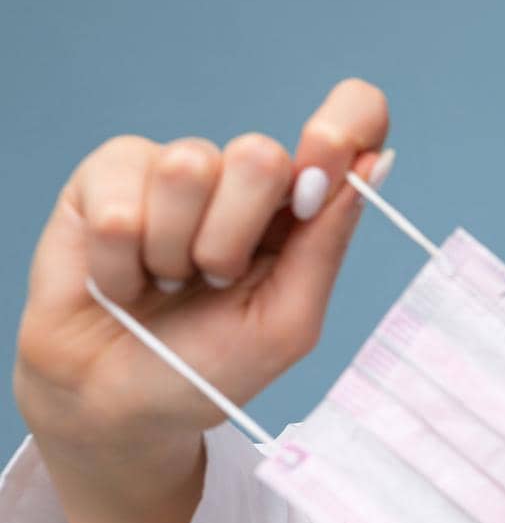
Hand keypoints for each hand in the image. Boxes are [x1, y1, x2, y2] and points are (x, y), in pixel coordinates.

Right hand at [14, 78, 391, 453]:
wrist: (115, 402)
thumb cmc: (208, 367)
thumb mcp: (286, 322)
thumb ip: (326, 244)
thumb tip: (377, 161)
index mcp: (306, 210)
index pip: (354, 120)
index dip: (345, 122)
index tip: (326, 155)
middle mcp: (247, 180)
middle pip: (261, 153)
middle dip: (232, 239)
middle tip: (215, 282)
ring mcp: (178, 169)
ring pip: (188, 166)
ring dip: (174, 252)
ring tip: (166, 284)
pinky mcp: (109, 174)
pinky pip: (120, 196)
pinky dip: (120, 260)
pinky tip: (120, 282)